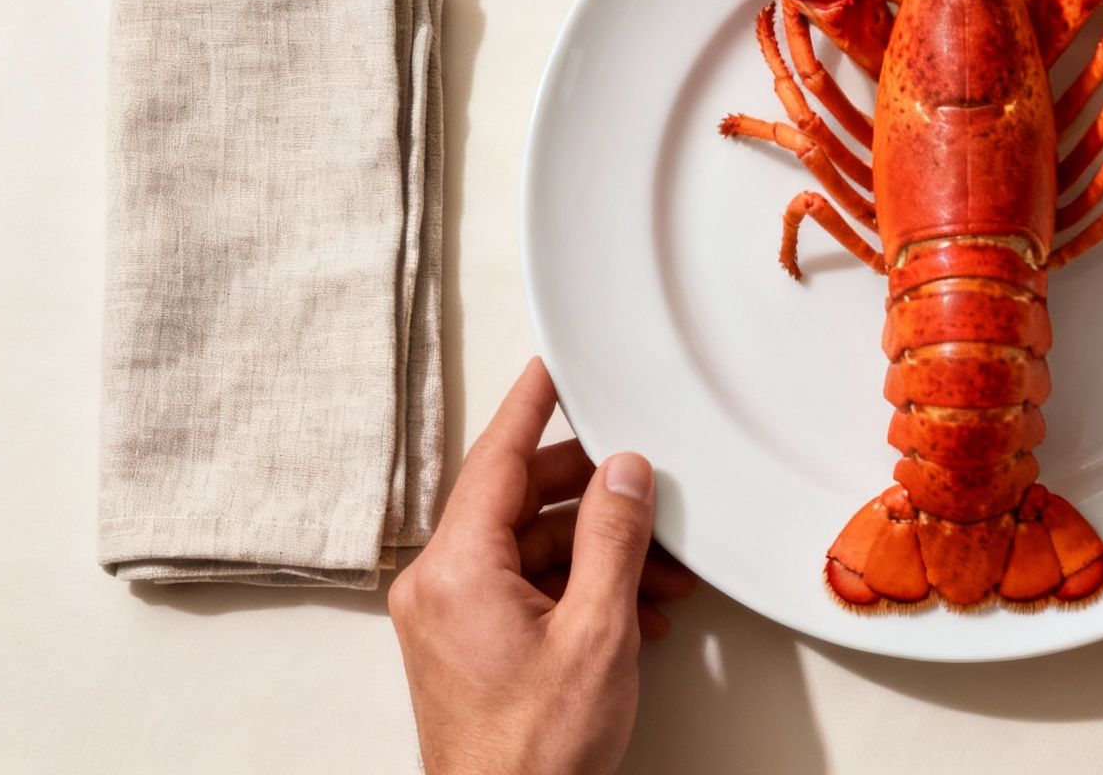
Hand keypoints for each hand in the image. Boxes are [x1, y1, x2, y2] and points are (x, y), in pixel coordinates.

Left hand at [388, 358, 696, 774]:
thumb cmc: (536, 752)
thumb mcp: (596, 631)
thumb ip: (613, 539)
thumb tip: (624, 472)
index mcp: (455, 570)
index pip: (495, 459)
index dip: (532, 406)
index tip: (552, 366)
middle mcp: (440, 586)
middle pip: (520, 501)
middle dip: (594, 496)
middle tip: (646, 481)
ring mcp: (452, 617)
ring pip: (533, 548)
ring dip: (600, 552)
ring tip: (662, 570)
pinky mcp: (470, 645)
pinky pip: (528, 588)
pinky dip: (582, 588)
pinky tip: (635, 607)